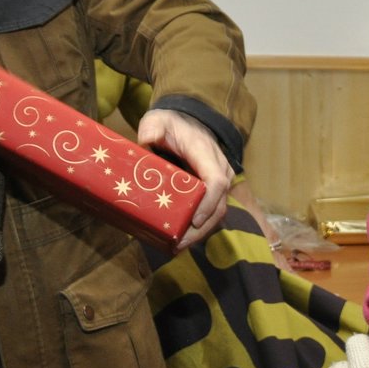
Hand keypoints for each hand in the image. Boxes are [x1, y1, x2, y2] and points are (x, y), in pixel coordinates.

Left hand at [136, 108, 233, 248]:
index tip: (195, 221)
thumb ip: (153, 128)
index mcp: (206, 154)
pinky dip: (199, 228)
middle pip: (220, 205)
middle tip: (179, 244)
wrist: (188, 122)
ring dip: (200, 233)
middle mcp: (220, 169)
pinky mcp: (214, 191)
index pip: (217, 181)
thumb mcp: (158, 121)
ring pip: (218, 212)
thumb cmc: (171, 124)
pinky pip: (212, 211)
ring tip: (178, 247)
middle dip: (202, 229)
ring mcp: (220, 181)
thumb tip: (148, 139)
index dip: (208, 203)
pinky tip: (181, 239)